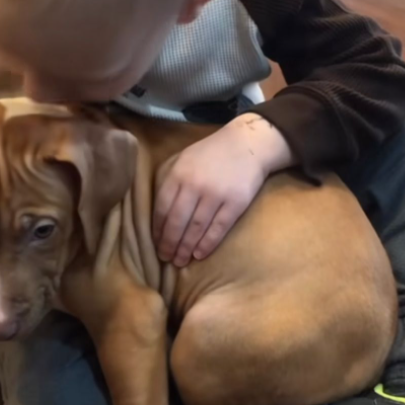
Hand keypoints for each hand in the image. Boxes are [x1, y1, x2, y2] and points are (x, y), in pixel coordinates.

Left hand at [153, 114, 293, 266]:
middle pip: (177, 222)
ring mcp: (216, 195)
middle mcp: (194, 185)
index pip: (162, 208)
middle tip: (166, 258)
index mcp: (178, 174)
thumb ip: (171, 182)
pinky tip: (199, 255)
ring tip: (179, 261)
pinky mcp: (235, 203)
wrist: (248, 143)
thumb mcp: (184, 159)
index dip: (158, 229)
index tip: (156, 243)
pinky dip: (206, 244)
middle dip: (169, 244)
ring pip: (195, 229)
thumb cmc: (212, 153)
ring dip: (185, 248)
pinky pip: (218, 229)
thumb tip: (159, 213)